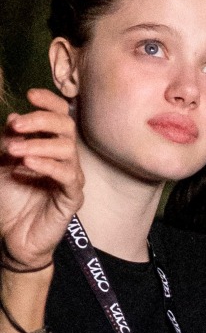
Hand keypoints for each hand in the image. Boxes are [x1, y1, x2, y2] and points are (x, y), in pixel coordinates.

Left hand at [0, 89, 83, 269]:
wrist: (11, 237)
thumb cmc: (8, 200)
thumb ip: (7, 141)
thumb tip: (14, 120)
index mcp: (49, 147)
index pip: (60, 116)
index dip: (49, 102)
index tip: (30, 95)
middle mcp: (64, 160)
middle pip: (66, 128)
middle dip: (41, 120)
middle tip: (17, 125)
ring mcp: (70, 179)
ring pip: (68, 150)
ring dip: (38, 145)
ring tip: (13, 150)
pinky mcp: (72, 199)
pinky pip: (68, 177)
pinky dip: (47, 166)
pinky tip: (27, 164)